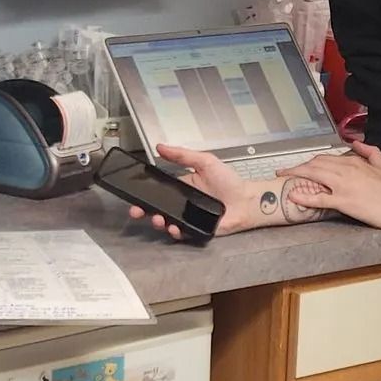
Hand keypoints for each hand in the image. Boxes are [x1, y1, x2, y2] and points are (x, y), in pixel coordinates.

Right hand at [126, 143, 273, 237]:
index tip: (133, 195)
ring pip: (166, 222)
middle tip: (137, 212)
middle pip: (157, 208)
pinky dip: (175, 232)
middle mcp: (182, 203)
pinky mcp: (196, 230)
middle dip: (143, 211)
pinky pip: (181, 233)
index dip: (144, 194)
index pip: (157, 190)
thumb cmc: (229, 181)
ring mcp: (188, 218)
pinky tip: (174, 228)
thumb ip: (182, 155)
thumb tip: (160, 147)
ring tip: (159, 219)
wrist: (247, 200)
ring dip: (158, 222)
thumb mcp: (205, 161)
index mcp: (181, 186)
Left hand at [278, 146, 380, 233]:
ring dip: (295, 175)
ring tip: (283, 178)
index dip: (310, 162)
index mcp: (353, 161)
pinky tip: (293, 196)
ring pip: (313, 175)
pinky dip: (304, 197)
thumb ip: (368, 151)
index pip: (325, 158)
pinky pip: (318, 198)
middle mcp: (345, 170)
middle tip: (284, 171)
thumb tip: (356, 142)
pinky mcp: (342, 201)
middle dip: (297, 167)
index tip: (301, 166)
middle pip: (314, 164)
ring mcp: (342, 185)